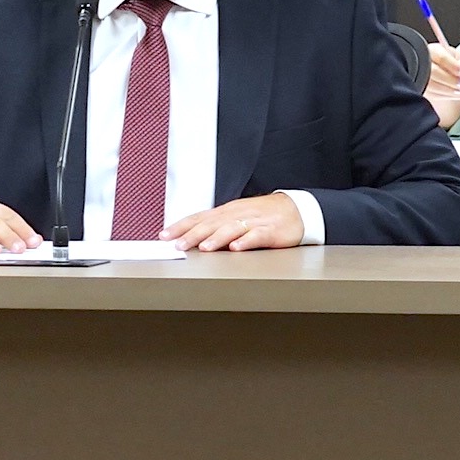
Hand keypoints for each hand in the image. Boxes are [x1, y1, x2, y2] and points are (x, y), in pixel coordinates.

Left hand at [164, 193, 308, 251]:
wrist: (295, 210)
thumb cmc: (262, 216)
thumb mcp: (235, 218)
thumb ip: (215, 227)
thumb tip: (190, 238)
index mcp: (226, 212)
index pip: (198, 218)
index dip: (180, 226)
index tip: (164, 235)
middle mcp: (236, 215)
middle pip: (211, 224)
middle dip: (193, 234)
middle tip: (178, 245)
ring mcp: (254, 222)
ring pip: (231, 228)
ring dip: (216, 238)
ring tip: (204, 248)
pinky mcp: (271, 231)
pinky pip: (257, 236)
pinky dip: (246, 241)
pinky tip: (236, 248)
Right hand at [423, 45, 459, 123]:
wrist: (442, 72)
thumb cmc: (450, 63)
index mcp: (432, 50)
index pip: (441, 57)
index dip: (454, 66)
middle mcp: (422, 62)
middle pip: (433, 71)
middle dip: (450, 80)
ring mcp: (419, 77)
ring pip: (432, 86)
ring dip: (450, 91)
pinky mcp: (421, 90)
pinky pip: (433, 95)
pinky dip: (447, 97)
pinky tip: (458, 95)